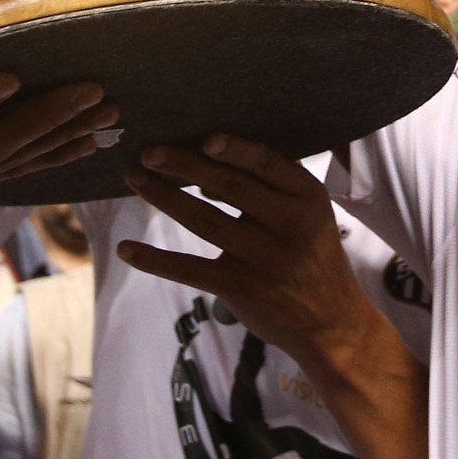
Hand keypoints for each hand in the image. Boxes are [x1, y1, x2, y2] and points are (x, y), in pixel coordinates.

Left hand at [117, 134, 381, 375]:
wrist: (330, 321)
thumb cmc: (310, 254)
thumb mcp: (307, 213)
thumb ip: (268, 187)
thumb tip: (204, 158)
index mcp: (307, 197)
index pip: (267, 164)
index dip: (235, 149)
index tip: (203, 137)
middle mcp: (289, 225)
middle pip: (230, 187)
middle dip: (185, 165)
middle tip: (149, 152)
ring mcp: (264, 258)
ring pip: (204, 221)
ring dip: (164, 197)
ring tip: (134, 178)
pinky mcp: (241, 288)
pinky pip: (190, 269)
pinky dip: (155, 259)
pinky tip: (127, 249)